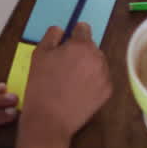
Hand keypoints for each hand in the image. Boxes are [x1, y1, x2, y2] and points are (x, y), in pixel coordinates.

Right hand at [20, 24, 111, 141]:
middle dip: (80, 51)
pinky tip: (78, 90)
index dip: (73, 33)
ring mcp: (105, 76)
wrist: (49, 119)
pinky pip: (101, 79)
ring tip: (71, 79)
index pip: (83, 28)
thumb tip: (61, 30)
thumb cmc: (41, 85)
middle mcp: (97, 58)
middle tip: (65, 65)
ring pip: (97, 62)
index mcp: (81, 45)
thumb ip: (51, 36)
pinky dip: (93, 81)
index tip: (66, 43)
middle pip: (91, 46)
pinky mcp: (107, 92)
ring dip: (88, 65)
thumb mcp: (39, 54)